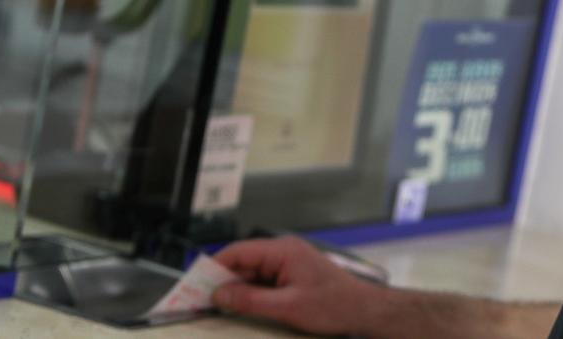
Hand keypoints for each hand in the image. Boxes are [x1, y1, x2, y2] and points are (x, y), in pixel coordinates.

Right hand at [212, 236, 391, 335]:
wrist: (365, 312)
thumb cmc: (334, 305)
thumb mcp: (287, 307)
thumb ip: (250, 300)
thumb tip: (219, 294)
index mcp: (283, 250)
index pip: (239, 252)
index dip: (215, 267)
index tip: (196, 283)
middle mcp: (284, 252)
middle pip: (243, 263)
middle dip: (222, 280)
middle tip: (201, 299)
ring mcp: (289, 264)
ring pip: (253, 274)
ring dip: (236, 289)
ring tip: (216, 305)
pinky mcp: (293, 277)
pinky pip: (265, 282)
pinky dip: (251, 294)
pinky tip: (241, 307)